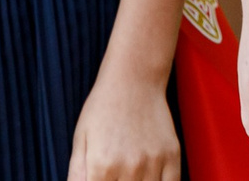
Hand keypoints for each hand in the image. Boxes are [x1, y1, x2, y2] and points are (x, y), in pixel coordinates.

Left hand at [67, 64, 181, 180]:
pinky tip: (150, 178)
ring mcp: (153, 162)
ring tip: (130, 174)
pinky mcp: (172, 155)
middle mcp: (128, 167)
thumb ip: (76, 174)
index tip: (101, 177)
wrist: (134, 78)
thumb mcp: (80, 140)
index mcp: (101, 166)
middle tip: (115, 174)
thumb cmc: (103, 108)